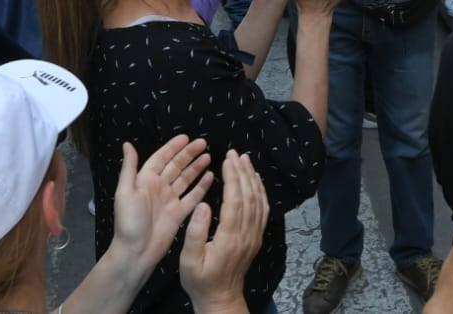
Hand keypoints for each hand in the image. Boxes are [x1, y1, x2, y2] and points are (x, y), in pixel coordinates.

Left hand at [110, 137, 213, 278]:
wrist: (136, 252)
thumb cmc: (129, 221)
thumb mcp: (125, 192)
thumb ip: (129, 167)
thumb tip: (127, 144)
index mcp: (145, 180)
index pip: (161, 158)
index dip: (173, 147)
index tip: (186, 138)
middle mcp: (159, 187)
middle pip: (176, 166)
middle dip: (189, 154)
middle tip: (203, 143)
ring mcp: (170, 200)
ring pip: (186, 179)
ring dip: (196, 167)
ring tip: (208, 156)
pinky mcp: (180, 213)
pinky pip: (192, 196)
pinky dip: (201, 186)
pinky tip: (210, 176)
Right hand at [179, 152, 267, 311]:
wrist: (221, 299)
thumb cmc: (200, 281)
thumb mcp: (189, 261)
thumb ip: (196, 233)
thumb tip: (204, 205)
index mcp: (229, 238)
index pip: (235, 200)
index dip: (233, 177)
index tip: (228, 158)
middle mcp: (246, 234)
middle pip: (249, 197)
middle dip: (243, 172)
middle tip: (236, 153)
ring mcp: (254, 236)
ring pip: (259, 201)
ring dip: (253, 179)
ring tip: (246, 160)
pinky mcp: (256, 238)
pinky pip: (263, 211)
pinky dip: (260, 192)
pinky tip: (255, 181)